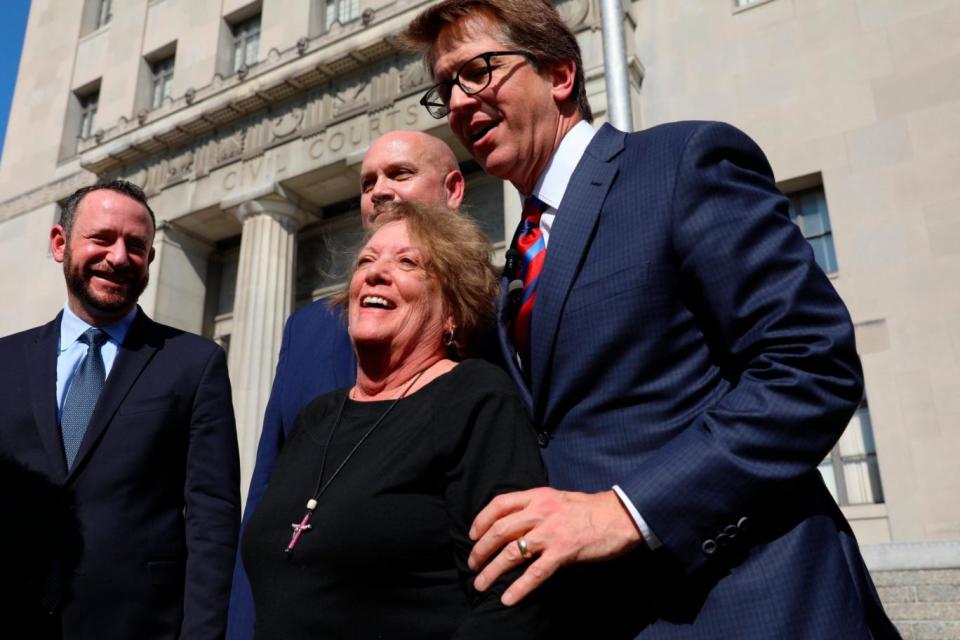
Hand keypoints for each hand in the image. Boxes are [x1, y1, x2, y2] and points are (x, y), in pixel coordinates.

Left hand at [468, 488, 642, 605]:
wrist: (620, 515)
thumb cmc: (590, 509)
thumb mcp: (558, 499)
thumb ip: (536, 507)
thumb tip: (514, 523)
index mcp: (538, 496)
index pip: (500, 504)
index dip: (481, 520)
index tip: (473, 535)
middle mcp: (540, 512)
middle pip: (500, 530)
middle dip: (481, 549)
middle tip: (472, 564)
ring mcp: (551, 532)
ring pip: (512, 552)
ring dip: (492, 570)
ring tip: (481, 584)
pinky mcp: (563, 551)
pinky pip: (535, 572)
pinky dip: (519, 587)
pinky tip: (507, 598)